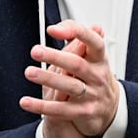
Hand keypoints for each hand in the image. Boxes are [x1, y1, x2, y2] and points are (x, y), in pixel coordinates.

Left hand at [19, 21, 118, 137]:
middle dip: (56, 57)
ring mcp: (92, 94)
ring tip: (30, 72)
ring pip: (69, 86)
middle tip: (36, 51)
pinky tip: (27, 101)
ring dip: (48, 79)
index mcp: (99, 58)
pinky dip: (42, 106)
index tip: (53, 30)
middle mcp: (98, 76)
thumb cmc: (95, 76)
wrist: (110, 108)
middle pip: (77, 64)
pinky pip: (61, 110)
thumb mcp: (90, 55)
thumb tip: (61, 26)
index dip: (76, 32)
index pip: (93, 41)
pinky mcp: (84, 112)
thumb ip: (75, 37)